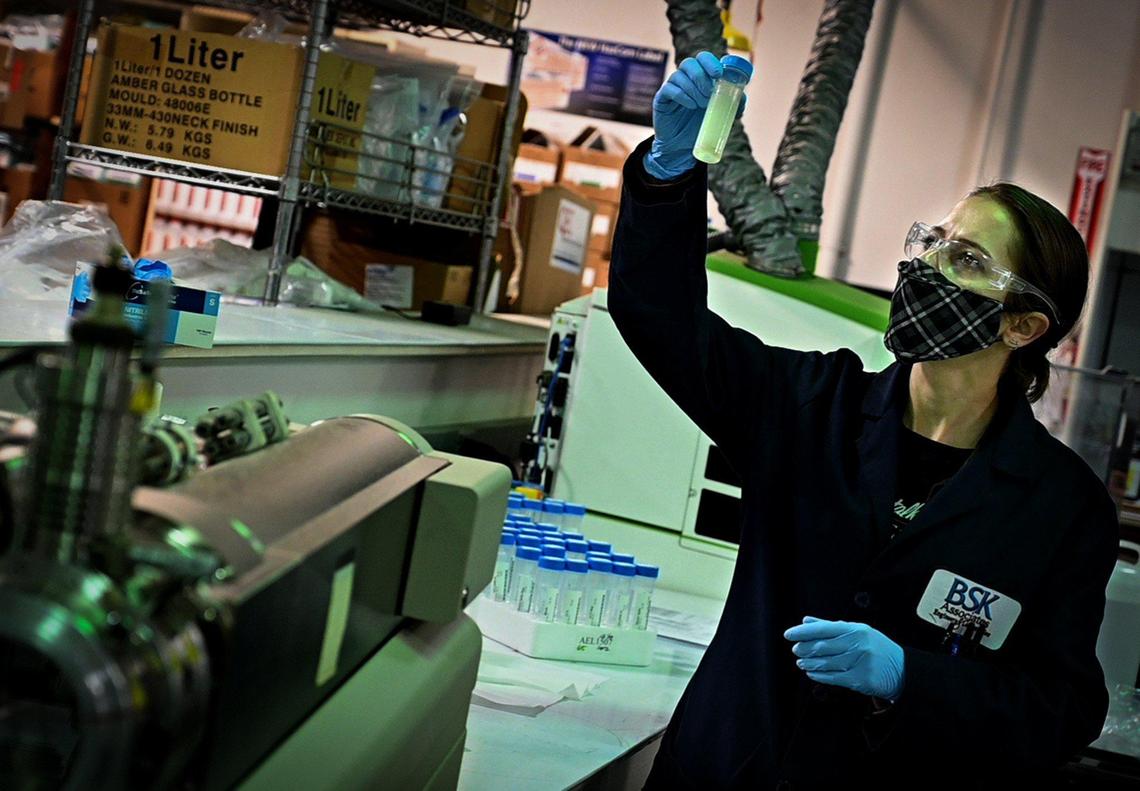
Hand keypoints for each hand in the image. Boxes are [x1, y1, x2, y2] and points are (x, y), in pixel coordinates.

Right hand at [645, 51, 742, 179]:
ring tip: (701, 105)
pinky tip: (690, 106)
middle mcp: (685, 78)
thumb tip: (742, 99)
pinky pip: (669, 88)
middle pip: (690, 63)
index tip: (718, 75)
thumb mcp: (720, 114)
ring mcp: (672, 87)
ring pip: (679, 75)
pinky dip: (682, 96)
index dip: (710, 62)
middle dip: (701, 77)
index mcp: (700, 77)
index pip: (703, 58)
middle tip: (709, 94)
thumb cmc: (701, 126)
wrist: (682, 146)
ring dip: (693, 88)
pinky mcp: (662, 98)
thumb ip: (732, 105)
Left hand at [784, 617, 905, 700]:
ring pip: (826, 663)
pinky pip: (834, 677)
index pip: (823, 628)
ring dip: (809, 663)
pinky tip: (811, 673)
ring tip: (801, 662)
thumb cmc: (876, 648)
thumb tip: (806, 621)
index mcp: (855, 629)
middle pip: (822, 646)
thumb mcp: (858, 631)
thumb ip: (830, 626)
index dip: (803, 632)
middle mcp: (858, 644)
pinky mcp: (861, 679)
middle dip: (805, 648)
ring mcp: (859, 662)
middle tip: (796, 650)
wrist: (902, 670)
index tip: (789, 635)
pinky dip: (819, 676)